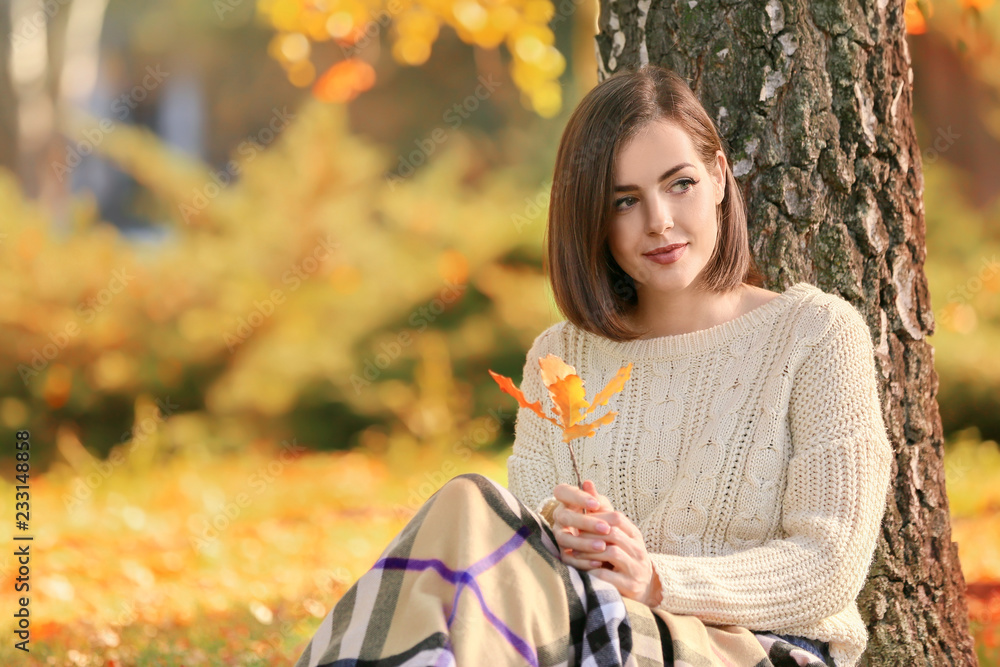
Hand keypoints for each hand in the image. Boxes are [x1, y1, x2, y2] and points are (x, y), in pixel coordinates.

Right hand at [551, 480, 614, 570]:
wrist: (606, 543)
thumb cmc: (602, 519)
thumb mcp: (602, 508)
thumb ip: (596, 498)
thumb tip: (588, 483)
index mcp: (567, 502)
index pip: (562, 491)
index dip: (576, 497)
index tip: (595, 504)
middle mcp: (559, 518)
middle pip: (564, 517)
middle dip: (586, 522)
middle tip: (606, 528)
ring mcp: (559, 536)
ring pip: (564, 539)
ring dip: (583, 543)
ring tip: (602, 546)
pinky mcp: (562, 554)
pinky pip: (568, 559)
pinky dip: (583, 561)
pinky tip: (598, 561)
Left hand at [552, 480, 661, 607]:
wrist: (645, 590)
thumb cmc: (623, 558)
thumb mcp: (615, 533)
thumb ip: (600, 510)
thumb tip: (586, 482)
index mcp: (634, 535)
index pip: (616, 518)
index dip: (595, 517)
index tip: (578, 521)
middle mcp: (638, 549)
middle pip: (613, 533)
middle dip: (589, 533)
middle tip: (572, 535)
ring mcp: (635, 568)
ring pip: (611, 552)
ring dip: (589, 550)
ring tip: (574, 551)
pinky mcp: (629, 586)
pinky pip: (608, 576)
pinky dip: (593, 572)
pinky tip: (582, 569)